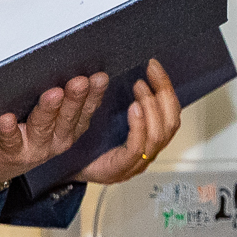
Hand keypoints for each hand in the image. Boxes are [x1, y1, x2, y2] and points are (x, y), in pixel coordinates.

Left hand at [0, 73, 111, 181]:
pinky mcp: (13, 152)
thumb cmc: (31, 134)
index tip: (100, 77)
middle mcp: (58, 140)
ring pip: (43, 126)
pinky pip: (11, 140)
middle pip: (68, 117)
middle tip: (79, 82)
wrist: (8, 162)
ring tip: (53, 94)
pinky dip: (10, 130)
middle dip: (75, 99)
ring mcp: (36, 147)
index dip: (95, 94)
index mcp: (72, 129)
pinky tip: (7, 119)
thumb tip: (79, 74)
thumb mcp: (55, 121)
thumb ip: (66, 103)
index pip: (87, 109)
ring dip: (49, 109)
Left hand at [75, 60, 181, 184]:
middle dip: (164, 94)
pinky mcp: (121, 169)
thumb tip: (134, 75)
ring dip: (152, 107)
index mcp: (149, 139)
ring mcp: (137, 163)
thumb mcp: (110, 119)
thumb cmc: (87, 145)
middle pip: (171, 123)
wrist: (65, 170)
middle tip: (151, 73)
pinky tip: (134, 108)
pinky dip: (139, 125)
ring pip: (159, 134)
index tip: (154, 66)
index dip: (166, 89)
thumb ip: (125, 104)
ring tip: (140, 88)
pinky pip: (138, 146)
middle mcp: (149, 152)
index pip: (170, 113)